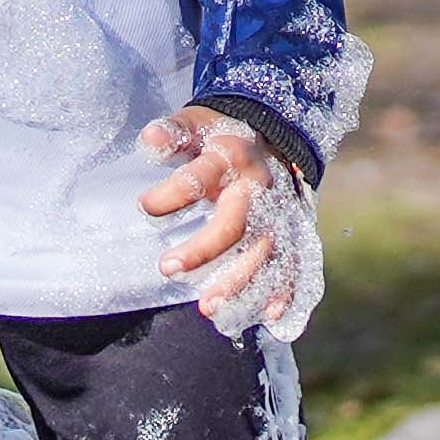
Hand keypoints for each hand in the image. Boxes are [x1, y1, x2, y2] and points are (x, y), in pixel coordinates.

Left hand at [139, 108, 323, 342]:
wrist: (274, 135)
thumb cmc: (221, 137)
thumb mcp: (195, 124)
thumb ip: (173, 133)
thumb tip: (151, 139)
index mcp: (232, 157)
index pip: (199, 177)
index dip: (171, 195)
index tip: (144, 207)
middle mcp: (260, 187)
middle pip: (236, 224)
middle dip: (203, 250)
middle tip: (167, 268)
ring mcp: (280, 212)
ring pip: (265, 251)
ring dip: (239, 282)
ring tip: (209, 308)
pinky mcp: (294, 231)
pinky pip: (295, 263)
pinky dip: (287, 290)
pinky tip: (270, 315)